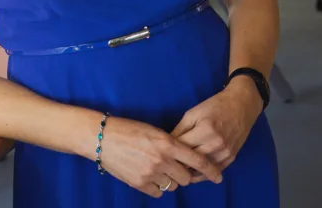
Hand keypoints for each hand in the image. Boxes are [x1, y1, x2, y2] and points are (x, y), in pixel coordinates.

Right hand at [95, 115, 223, 198]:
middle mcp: (161, 160)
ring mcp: (150, 174)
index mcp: (167, 143)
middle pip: (186, 177)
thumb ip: (170, 144)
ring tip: (159, 169)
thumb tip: (183, 156)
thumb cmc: (128, 129)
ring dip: (170, 179)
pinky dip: (157, 186)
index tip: (218, 176)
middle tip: (177, 167)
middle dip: (185, 174)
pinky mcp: (140, 184)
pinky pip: (158, 192)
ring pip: (172, 185)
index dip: (210, 169)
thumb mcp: (153, 131)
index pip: (196, 160)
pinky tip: (149, 175)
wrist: (103, 138)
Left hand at [170, 77, 262, 182]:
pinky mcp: (232, 158)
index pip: (183, 147)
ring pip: (203, 170)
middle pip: (192, 160)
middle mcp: (217, 144)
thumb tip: (167, 144)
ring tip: (177, 172)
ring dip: (190, 172)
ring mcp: (225, 153)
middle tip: (167, 166)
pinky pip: (214, 171)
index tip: (162, 154)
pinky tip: (193, 173)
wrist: (241, 106)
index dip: (170, 151)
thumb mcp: (193, 112)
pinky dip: (203, 174)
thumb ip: (180, 129)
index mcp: (206, 130)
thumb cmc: (214, 106)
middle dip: (179, 163)